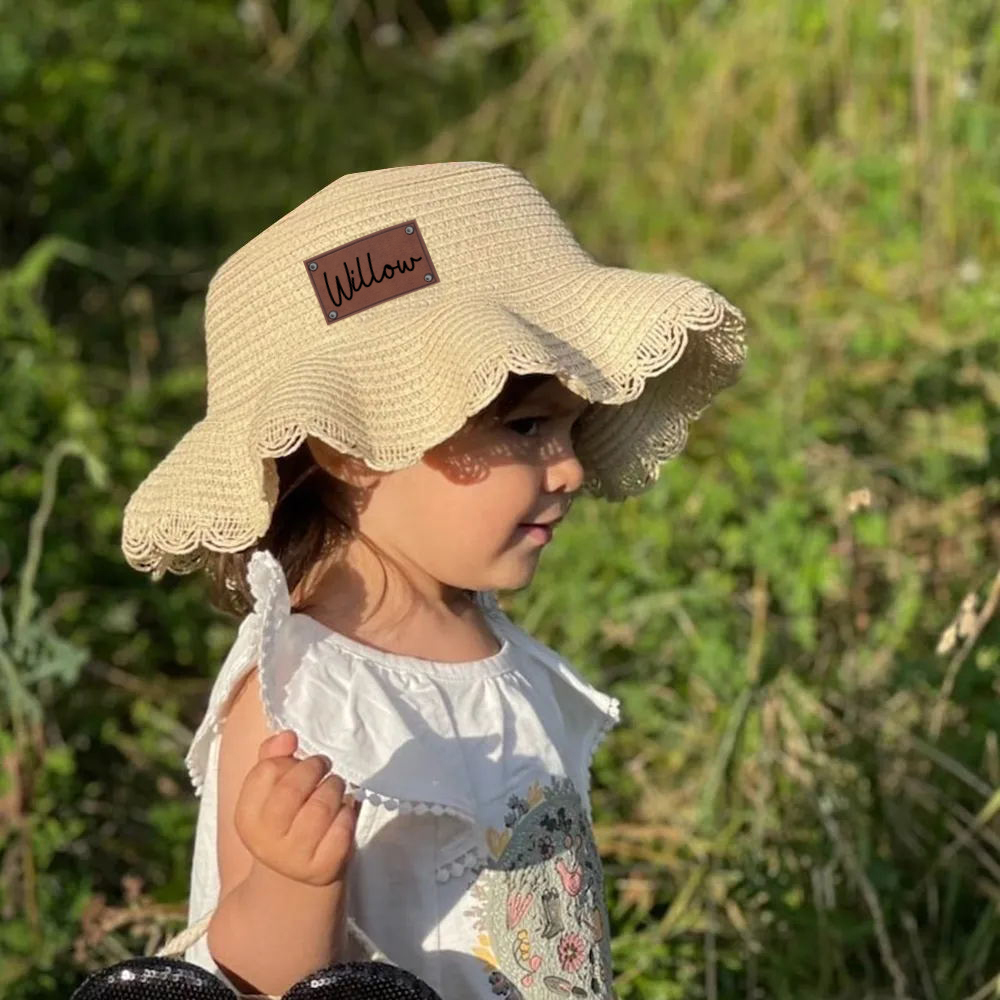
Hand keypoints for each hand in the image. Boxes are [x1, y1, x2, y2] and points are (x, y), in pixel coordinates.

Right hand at [234, 729, 360, 886]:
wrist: (296, 878)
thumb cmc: (285, 820)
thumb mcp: (269, 792)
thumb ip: (273, 757)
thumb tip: (288, 735)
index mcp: (247, 817)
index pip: (266, 771)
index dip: (289, 760)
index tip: (300, 760)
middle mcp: (266, 841)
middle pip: (293, 788)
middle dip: (315, 768)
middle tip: (324, 767)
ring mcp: (295, 858)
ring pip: (321, 806)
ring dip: (334, 788)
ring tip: (335, 787)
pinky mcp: (325, 868)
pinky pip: (342, 828)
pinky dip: (347, 813)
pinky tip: (343, 813)